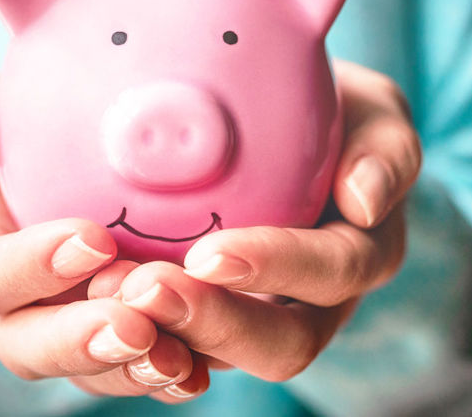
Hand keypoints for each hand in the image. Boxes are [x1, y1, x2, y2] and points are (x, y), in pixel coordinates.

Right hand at [0, 79, 208, 401]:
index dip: (29, 268)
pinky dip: (173, 373)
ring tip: (178, 357)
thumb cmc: (29, 125)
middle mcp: (23, 302)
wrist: (86, 144)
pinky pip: (142, 368)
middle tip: (134, 326)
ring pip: (92, 371)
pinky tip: (203, 367)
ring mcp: (75, 323)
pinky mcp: (127, 332)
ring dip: (131, 369)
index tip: (95, 239)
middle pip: (29, 347)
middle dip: (79, 342)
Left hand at [94, 60, 420, 380]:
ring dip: (159, 336)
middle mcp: (309, 302)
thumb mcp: (372, 114)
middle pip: (277, 344)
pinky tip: (87, 294)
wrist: (289, 124)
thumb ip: (383, 150)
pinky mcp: (200, 312)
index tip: (211, 252)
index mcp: (356, 256)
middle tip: (145, 288)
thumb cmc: (332, 116)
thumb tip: (364, 200)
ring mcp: (253, 313)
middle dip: (212, 322)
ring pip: (213, 357)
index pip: (330, 274)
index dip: (276, 269)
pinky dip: (130, 331)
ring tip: (104, 294)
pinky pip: (166, 342)